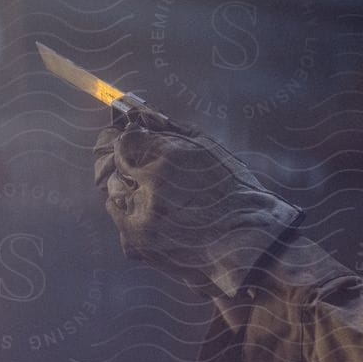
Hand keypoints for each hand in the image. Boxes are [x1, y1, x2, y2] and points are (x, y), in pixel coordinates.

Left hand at [92, 117, 301, 290]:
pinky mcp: (137, 243)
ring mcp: (141, 217)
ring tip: (161, 201)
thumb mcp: (207, 149)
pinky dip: (134, 217)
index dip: (131, 142)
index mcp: (168, 158)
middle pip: (117, 168)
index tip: (136, 144)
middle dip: (130, 169)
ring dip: (131, 193)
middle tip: (153, 178)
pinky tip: (159, 219)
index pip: (126, 141)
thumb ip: (171, 131)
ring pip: (115, 194)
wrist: (246, 242)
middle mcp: (149, 187)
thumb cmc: (233, 192)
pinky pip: (121, 221)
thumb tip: (141, 118)